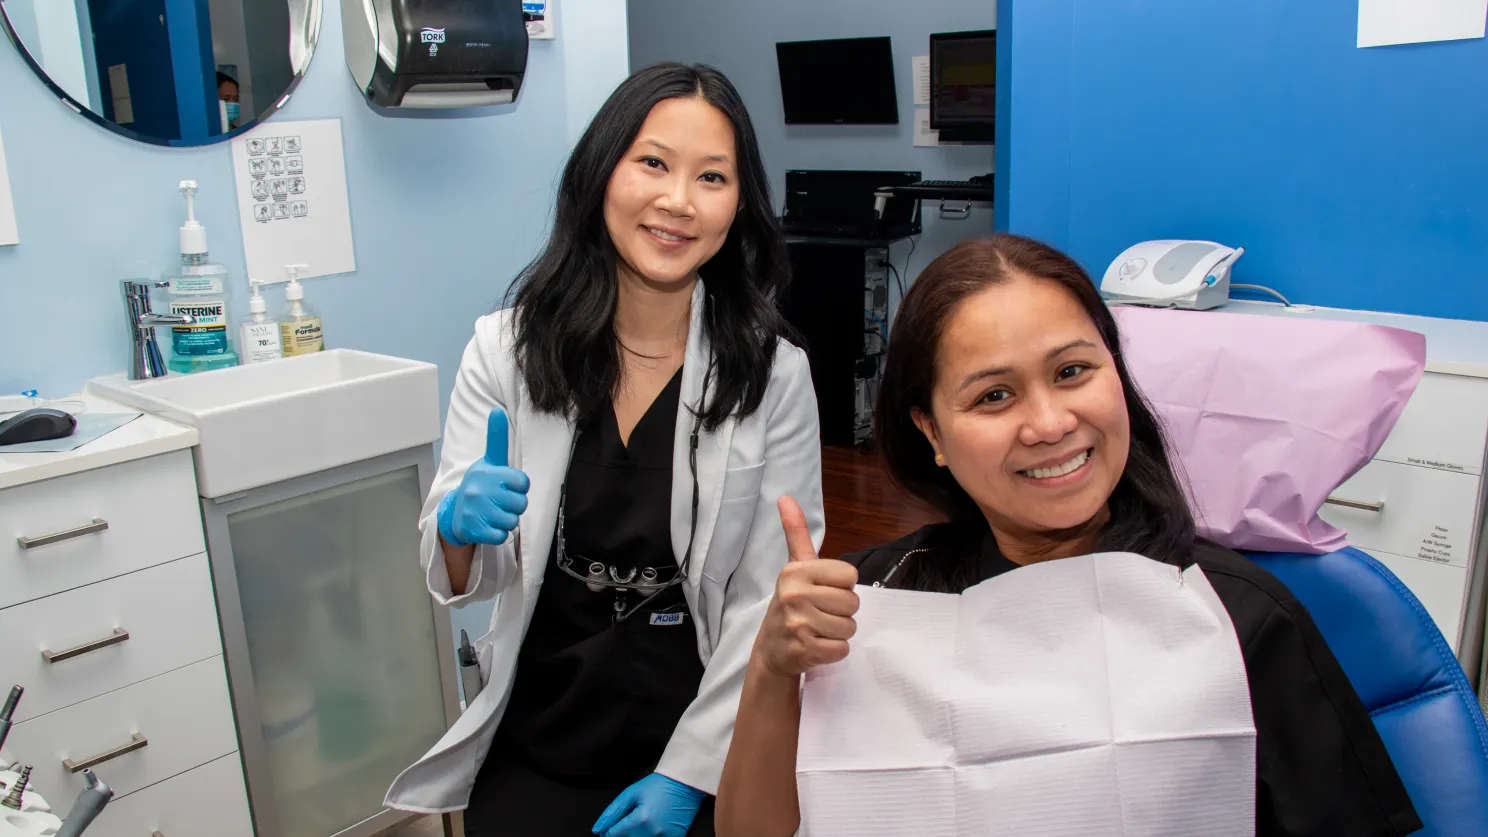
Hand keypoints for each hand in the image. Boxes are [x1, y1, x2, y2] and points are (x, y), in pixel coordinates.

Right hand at [436, 409, 530, 546]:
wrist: (455, 513)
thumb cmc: (480, 485)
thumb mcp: (489, 461)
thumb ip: (496, 438)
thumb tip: (496, 411)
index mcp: (487, 472)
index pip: (523, 483)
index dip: (519, 487)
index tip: (508, 486)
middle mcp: (479, 490)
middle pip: (521, 503)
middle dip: (514, 505)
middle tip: (500, 502)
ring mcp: (476, 511)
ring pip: (512, 521)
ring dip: (507, 520)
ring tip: (494, 513)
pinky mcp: (475, 530)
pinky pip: (501, 535)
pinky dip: (499, 533)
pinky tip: (489, 525)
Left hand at [592, 773, 705, 836]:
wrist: (684, 783)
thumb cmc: (658, 785)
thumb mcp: (631, 793)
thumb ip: (612, 813)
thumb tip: (597, 830)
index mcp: (640, 820)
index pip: (614, 835)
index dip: (609, 831)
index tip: (610, 828)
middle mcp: (653, 832)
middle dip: (622, 834)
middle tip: (629, 822)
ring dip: (635, 836)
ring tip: (641, 823)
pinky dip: (649, 836)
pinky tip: (651, 827)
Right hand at [754, 496, 859, 678]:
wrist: (771, 650)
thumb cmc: (791, 605)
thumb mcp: (794, 567)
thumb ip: (796, 533)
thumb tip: (786, 497)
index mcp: (796, 571)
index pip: (849, 575)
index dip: (841, 587)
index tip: (822, 591)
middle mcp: (795, 594)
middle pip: (852, 603)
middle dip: (842, 612)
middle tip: (820, 614)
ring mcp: (798, 624)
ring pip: (849, 627)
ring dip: (838, 632)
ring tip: (818, 630)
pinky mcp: (804, 650)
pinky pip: (842, 649)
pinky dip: (834, 651)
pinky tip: (816, 646)